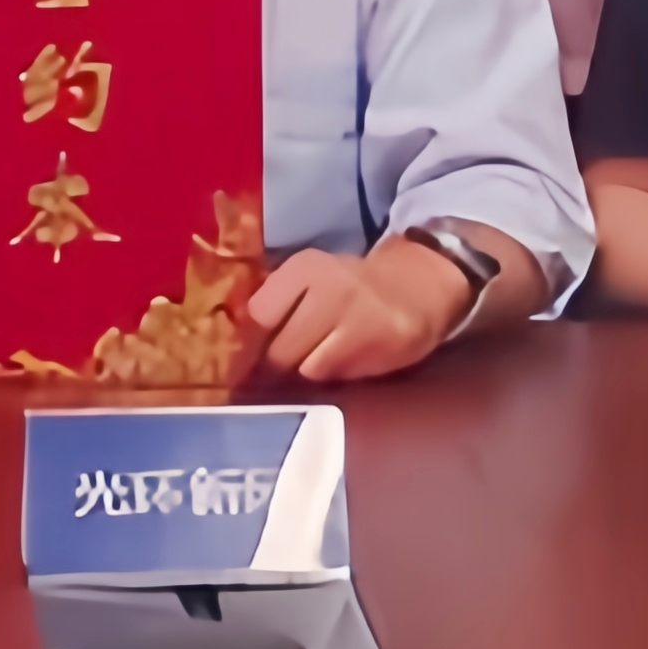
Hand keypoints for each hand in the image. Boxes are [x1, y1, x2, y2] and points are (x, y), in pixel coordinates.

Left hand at [245, 238, 477, 383]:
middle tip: (269, 375)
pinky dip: (328, 381)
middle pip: (281, 350)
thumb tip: (232, 342)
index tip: (246, 351)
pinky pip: (338, 378)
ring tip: (301, 372)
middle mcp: (332, 289)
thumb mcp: (310, 278)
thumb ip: (276, 301)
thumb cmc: (348, 287)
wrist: (415, 288)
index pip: (259, 314)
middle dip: (273, 367)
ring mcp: (359, 321)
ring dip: (301, 377)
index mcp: (306, 267)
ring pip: (308, 370)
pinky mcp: (381, 348)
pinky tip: (332, 370)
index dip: (251, 339)